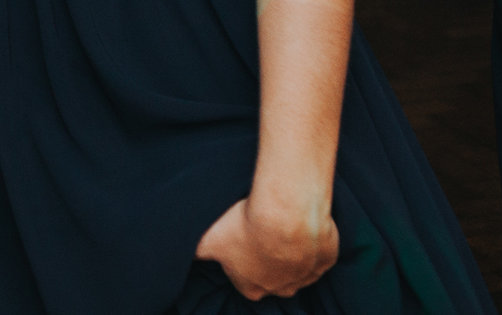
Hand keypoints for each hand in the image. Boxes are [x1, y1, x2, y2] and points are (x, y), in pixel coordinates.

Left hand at [195, 197, 338, 300]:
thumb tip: (175, 250)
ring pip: (298, 269)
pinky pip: (320, 255)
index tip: (239, 241)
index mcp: (252, 287)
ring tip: (281, 225)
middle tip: (260, 231)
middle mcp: (281, 288)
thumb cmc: (245, 227)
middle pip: (273, 279)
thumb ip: (193, 249)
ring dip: (291, 252)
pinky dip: (312, 242)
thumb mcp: (207, 238)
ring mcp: (306, 275)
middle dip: (266, 259)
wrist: (286, 214)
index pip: (244, 282)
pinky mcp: (326, 259)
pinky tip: (302, 224)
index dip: (240, 261)